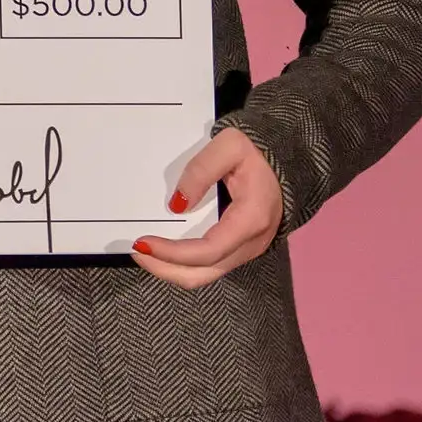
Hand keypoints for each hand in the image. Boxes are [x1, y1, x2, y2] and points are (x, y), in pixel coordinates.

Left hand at [132, 126, 283, 287]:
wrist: (285, 163)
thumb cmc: (257, 153)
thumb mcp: (229, 145)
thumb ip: (201, 170)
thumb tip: (177, 204)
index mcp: (251, 220)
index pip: (208, 251)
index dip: (173, 253)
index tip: (144, 241)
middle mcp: (251, 244)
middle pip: (203, 273)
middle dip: (165, 267)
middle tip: (137, 250)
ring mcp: (247, 250)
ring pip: (205, 275)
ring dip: (172, 270)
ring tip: (146, 253)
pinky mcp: (240, 249)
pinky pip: (209, 267)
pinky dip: (183, 264)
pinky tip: (165, 250)